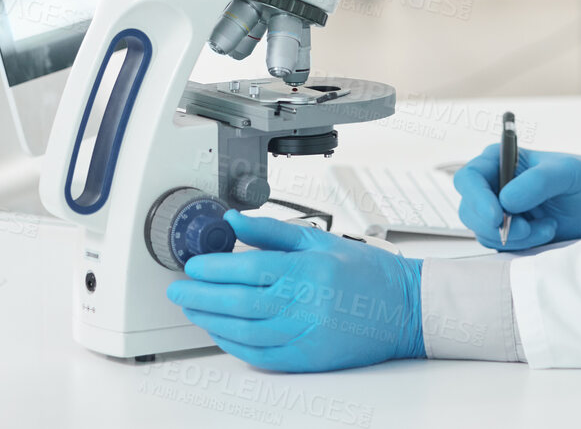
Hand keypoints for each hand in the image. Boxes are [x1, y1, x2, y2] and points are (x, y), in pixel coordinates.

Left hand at [166, 210, 423, 370]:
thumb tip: (234, 221)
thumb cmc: (364, 271)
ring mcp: (307, 334)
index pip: (247, 269)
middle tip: (178, 290)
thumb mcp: (319, 239)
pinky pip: (261, 355)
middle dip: (200, 297)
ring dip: (212, 321)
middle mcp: (306, 304)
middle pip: (239, 302)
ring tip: (193, 310)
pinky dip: (234, 345)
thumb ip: (272, 232)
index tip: (193, 265)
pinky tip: (220, 333)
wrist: (403, 308)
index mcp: (308, 269)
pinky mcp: (309, 358)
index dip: (213, 269)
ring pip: (245, 332)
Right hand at [453, 146, 580, 250]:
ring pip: (484, 231)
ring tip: (548, 226)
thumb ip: (538, 182)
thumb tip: (506, 201)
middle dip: (496, 225)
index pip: (469, 178)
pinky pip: (500, 245)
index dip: (477, 198)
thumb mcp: (566, 172)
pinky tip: (546, 231)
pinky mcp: (508, 233)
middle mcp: (493, 185)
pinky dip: (522, 244)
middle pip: (470, 209)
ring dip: (516, 236)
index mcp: (499, 160)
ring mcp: (498, 211)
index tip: (496, 216)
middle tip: (528, 228)